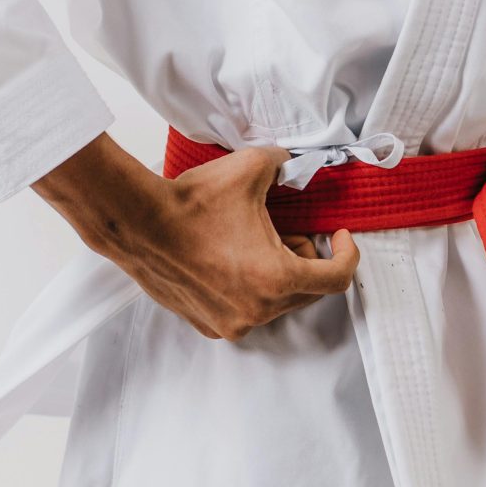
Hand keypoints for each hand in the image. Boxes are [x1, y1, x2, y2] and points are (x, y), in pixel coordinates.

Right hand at [31, 133, 358, 341]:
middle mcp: (258, 311)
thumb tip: (295, 162)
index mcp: (277, 279)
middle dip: (305, 258)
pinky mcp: (208, 324)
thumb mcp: (252, 168)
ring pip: (276, 301)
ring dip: (276, 272)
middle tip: (286, 228)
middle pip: (307, 290)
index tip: (337, 236)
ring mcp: (231, 322)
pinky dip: (247, 287)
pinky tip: (228, 258)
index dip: (346, 254)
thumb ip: (286, 163)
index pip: (337, 279)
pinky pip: (245, 309)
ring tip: (251, 241)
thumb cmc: (192, 203)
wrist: (139, 224)